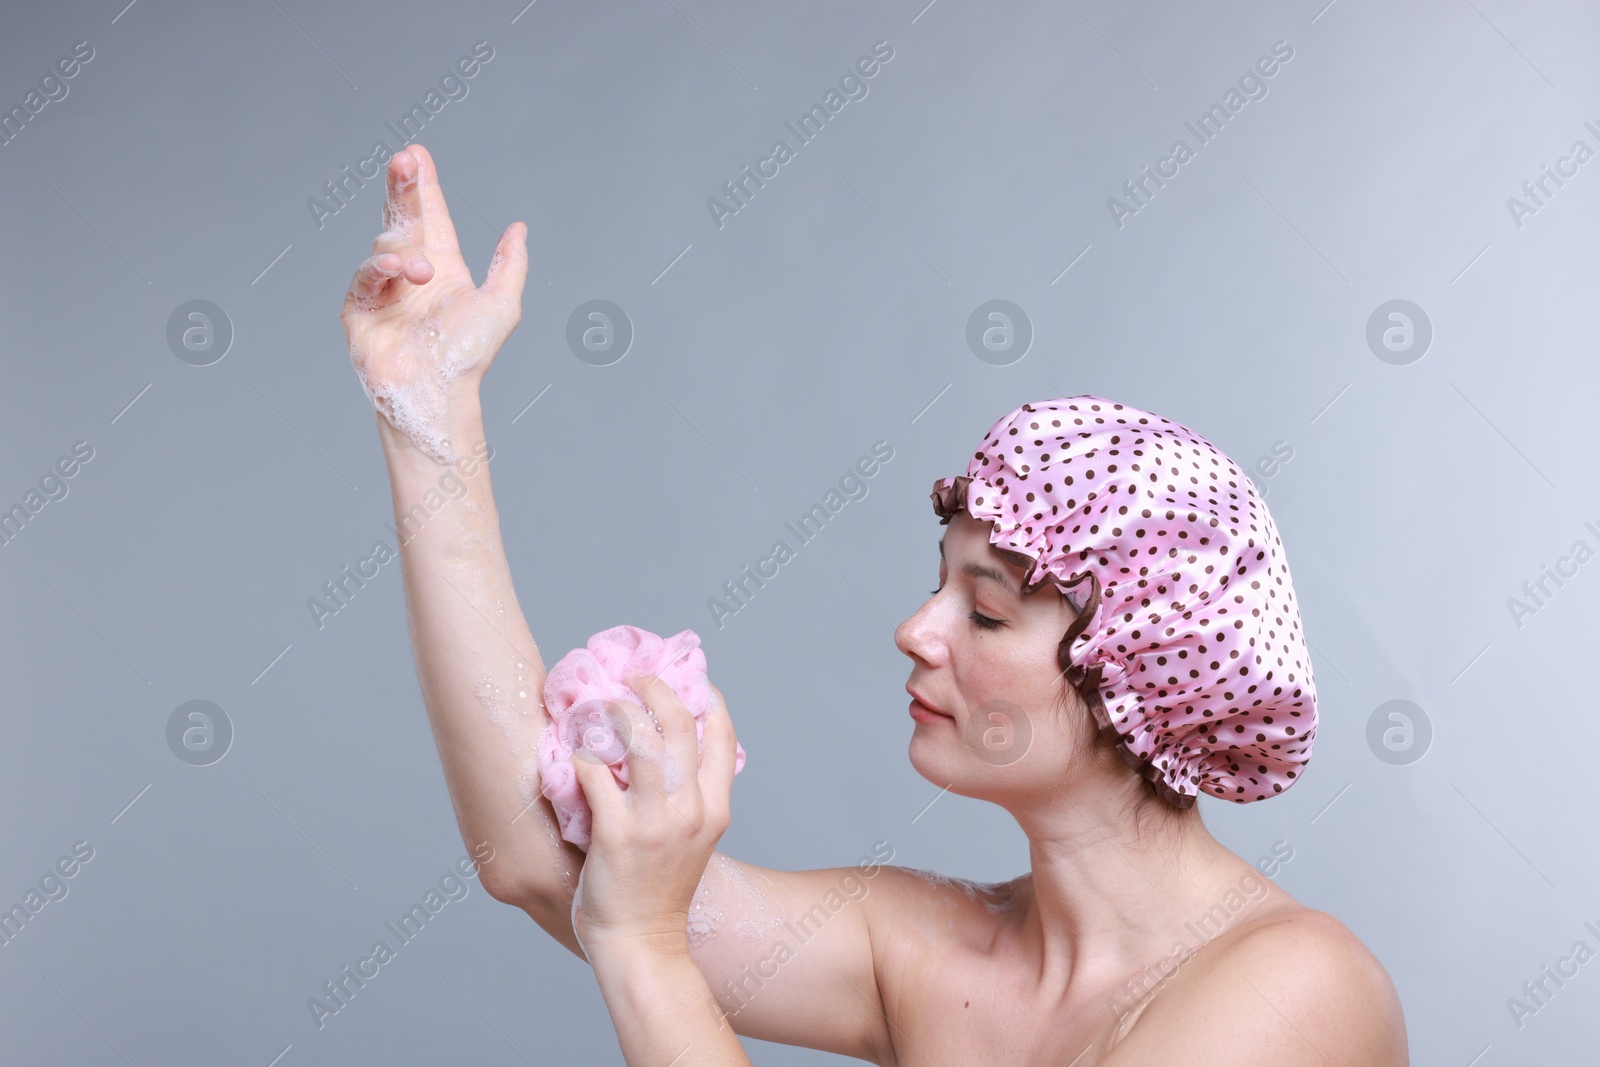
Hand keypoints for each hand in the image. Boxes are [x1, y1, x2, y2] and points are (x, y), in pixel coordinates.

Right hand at [338, 143, 527, 461]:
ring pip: (385, 245)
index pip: (430, 216)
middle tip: (403, 158)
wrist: (438, 392)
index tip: (416, 153)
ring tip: (422, 271)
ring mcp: (383, 289)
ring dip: (404, 250)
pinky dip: (383, 268)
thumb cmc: (469, 355)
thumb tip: (519, 227)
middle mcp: (411, 272)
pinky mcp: (360, 308)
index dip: (423, 185)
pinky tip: (403, 272)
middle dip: (402, 186)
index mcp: (443, 266)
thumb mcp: (501, 304)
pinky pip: (366, 275)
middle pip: (401, 216)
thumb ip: (510, 264)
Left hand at [568, 675, 738, 955]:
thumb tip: (668, 758)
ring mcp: (653, 822)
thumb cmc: (661, 894)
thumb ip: (689, 802)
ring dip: (616, 711)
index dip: (709, 702)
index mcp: (714, 811)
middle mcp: (690, 811)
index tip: (692, 682)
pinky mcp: (615, 834)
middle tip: (635, 678)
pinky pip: (594, 774)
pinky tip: (573, 753)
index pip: (722, 738)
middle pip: (679, 725)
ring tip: (600, 704)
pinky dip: (581, 756)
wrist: (642, 945)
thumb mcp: (694, 843)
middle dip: (656, 689)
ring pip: (637, 740)